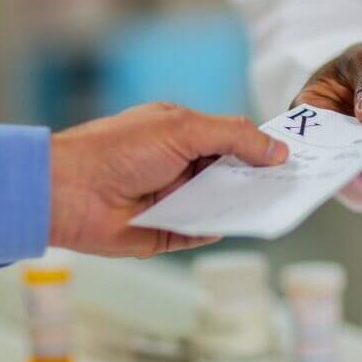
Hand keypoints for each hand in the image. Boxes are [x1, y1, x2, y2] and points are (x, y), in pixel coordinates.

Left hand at [48, 102, 288, 257]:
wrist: (68, 192)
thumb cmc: (117, 149)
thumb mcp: (183, 129)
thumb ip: (233, 136)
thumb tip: (275, 148)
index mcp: (181, 133)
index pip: (230, 139)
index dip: (258, 147)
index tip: (292, 156)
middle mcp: (178, 166)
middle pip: (229, 174)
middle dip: (256, 178)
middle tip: (293, 183)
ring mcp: (172, 199)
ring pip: (218, 205)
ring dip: (240, 204)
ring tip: (274, 204)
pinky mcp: (164, 232)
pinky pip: (199, 232)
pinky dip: (215, 228)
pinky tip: (235, 223)